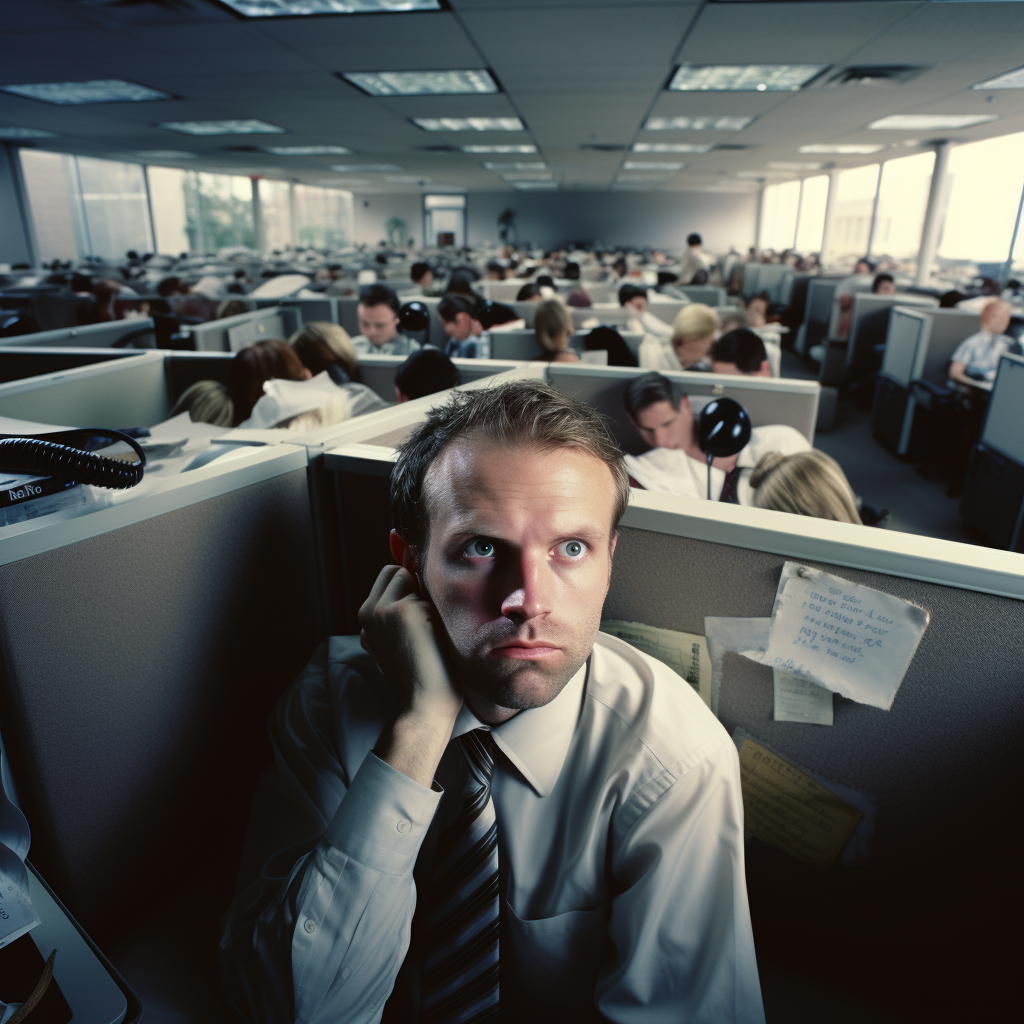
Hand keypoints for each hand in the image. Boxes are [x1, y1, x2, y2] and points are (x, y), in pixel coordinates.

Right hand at [358, 565, 462, 785]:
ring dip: (427, 602)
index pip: (388, 577)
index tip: (419, 615)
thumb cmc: (422, 672)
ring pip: (414, 580)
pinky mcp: (402, 609)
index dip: (408, 588)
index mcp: (366, 618)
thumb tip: (412, 566)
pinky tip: (433, 639)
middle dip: (415, 588)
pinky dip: (437, 613)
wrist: (423, 702)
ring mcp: (383, 609)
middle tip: (423, 625)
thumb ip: (397, 608)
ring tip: (428, 635)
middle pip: (398, 571)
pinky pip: (429, 594)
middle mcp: (368, 611)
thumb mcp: (399, 637)